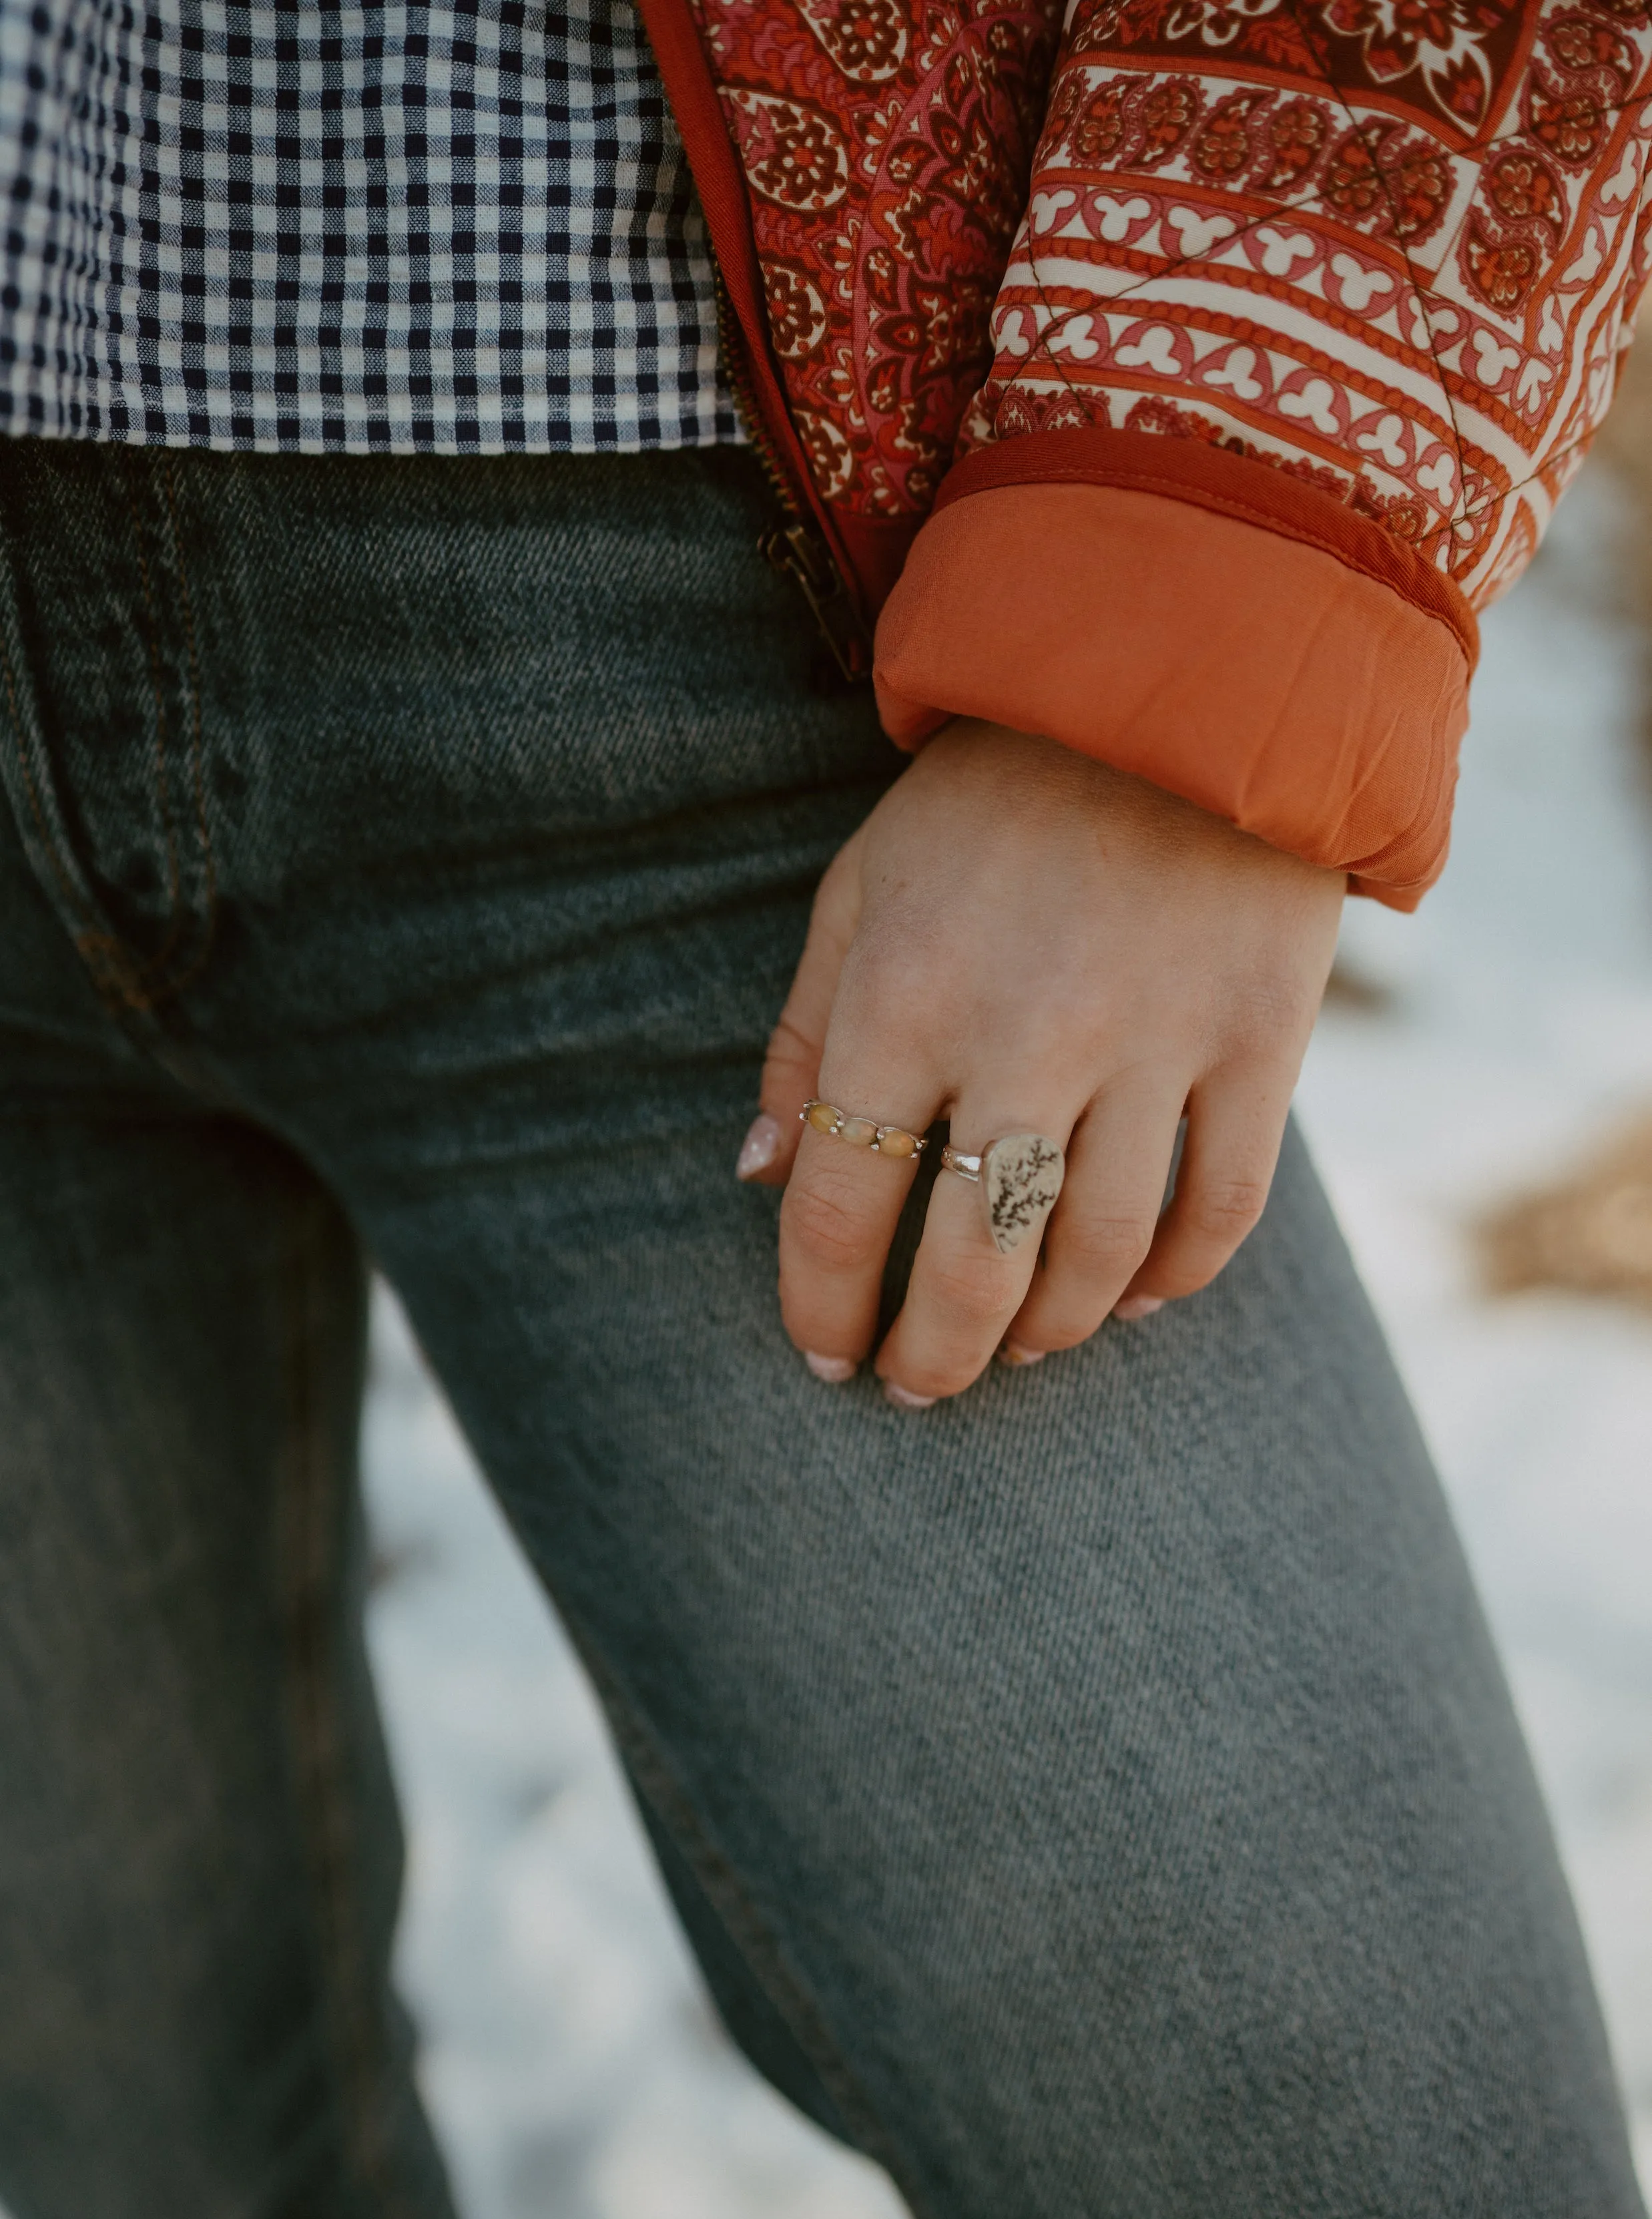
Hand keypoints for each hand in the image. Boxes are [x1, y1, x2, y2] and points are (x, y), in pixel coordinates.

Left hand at [736, 720, 1344, 1404]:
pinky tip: (1135, 1302)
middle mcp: (1024, 1035)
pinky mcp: (1260, 1039)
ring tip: (1014, 1348)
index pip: (841, 1205)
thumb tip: (759, 1178)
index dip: (822, 1306)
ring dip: (1047, 1331)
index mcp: (902, 995)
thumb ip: (801, 1039)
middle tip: (918, 1387)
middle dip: (933, 1355)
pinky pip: (1221, 1208)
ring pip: (1099, 1257)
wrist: (1181, 680)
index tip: (826, 1355)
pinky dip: (1175, 1279)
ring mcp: (1156, 1042)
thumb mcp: (858, 889)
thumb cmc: (989, 798)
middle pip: (971, 1264)